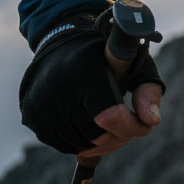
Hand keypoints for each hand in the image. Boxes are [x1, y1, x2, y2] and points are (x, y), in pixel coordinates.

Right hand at [19, 12, 165, 154]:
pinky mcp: (31, 115)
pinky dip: (83, 143)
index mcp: (86, 70)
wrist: (62, 38)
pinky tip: (95, 129)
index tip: (144, 126)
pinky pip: (63, 144)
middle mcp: (58, 87)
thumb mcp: (135, 62)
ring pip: (79, 144)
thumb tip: (152, 122)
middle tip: (132, 128)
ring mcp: (40, 103)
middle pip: (95, 134)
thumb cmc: (106, 53)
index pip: (109, 115)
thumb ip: (148, 90)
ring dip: (103, 144)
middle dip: (121, 137)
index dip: (131, 127)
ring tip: (115, 129)